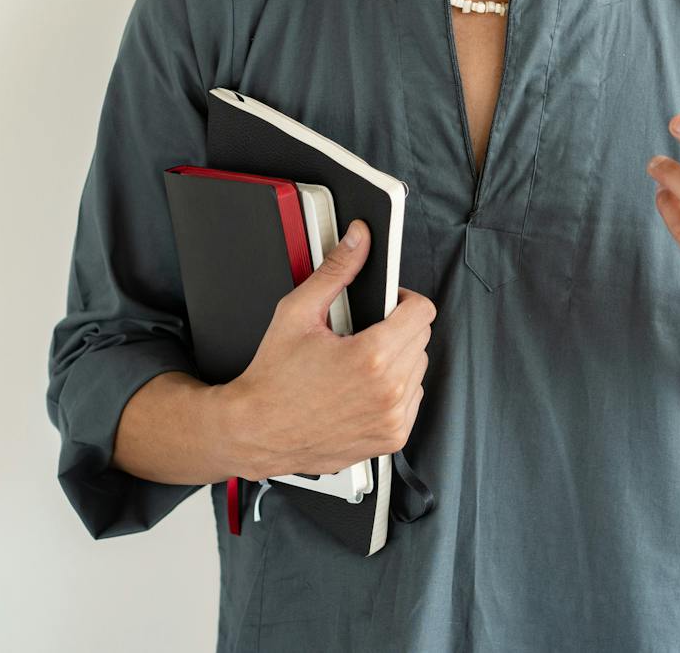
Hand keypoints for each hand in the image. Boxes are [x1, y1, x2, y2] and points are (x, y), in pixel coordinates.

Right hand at [224, 219, 435, 480]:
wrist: (257, 431)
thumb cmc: (273, 380)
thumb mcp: (297, 313)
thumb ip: (335, 270)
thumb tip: (358, 240)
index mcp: (371, 356)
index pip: (422, 311)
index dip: (403, 299)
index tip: (387, 304)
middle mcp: (389, 391)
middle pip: (421, 338)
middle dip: (396, 328)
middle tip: (360, 334)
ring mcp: (392, 419)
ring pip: (418, 370)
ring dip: (397, 360)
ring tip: (358, 364)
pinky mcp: (391, 438)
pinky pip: (412, 400)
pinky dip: (394, 390)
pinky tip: (362, 388)